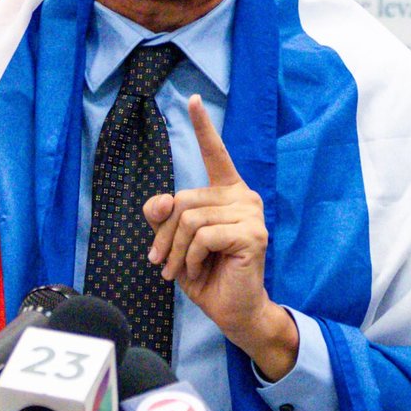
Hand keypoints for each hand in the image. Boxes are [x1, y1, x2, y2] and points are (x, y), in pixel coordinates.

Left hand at [144, 96, 298, 378]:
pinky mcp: (252, 234)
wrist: (233, 310)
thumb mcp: (176, 244)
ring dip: (175, 251)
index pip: (216, 153)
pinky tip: (197, 271)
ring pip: (191, 219)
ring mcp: (251, 214)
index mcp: (227, 193)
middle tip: (161, 262)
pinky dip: (190, 257)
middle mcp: (243, 196)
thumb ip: (165, 218)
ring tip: (179, 271)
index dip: (203, 127)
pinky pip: (203, 235)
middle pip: (184, 199)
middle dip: (165, 235)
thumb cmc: (207, 274)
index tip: (193, 100)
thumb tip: (158, 203)